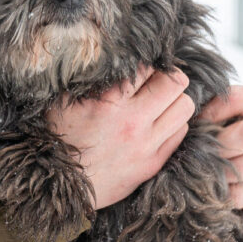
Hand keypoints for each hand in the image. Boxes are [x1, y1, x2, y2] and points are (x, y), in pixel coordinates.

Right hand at [47, 66, 193, 209]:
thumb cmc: (58, 139)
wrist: (60, 185)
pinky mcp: (152, 164)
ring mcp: (146, 146)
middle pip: (176, 83)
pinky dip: (173, 125)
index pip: (148, 67)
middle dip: (167, 77)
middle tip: (156, 82)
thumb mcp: (63, 101)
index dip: (145, 65)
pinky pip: (180, 133)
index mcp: (110, 103)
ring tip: (158, 104)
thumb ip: (86, 78)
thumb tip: (104, 55)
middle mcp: (133, 123)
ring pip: (184, 108)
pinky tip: (156, 125)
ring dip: (174, 101)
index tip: (139, 70)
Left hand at [198, 85, 242, 217]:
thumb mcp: (224, 112)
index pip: (237, 99)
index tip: (194, 123)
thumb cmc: (230, 128)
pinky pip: (242, 195)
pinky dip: (221, 194)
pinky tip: (210, 188)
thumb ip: (209, 109)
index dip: (211, 112)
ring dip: (216, 172)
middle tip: (197, 152)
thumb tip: (183, 121)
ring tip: (199, 171)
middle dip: (217, 145)